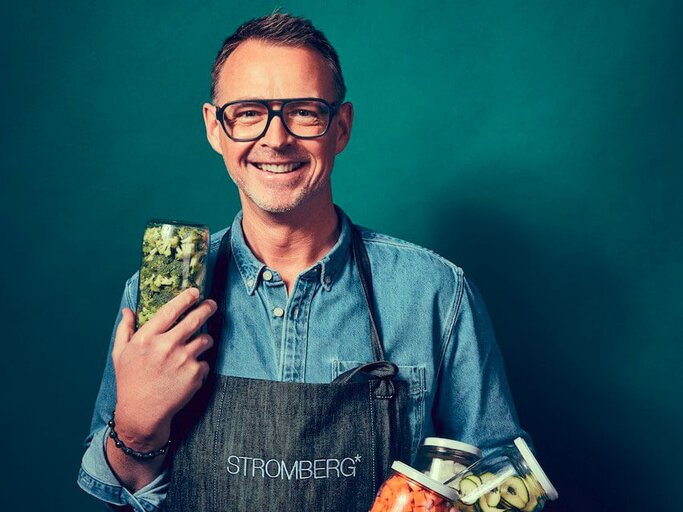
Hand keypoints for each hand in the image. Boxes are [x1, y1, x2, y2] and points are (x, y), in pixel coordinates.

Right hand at [111, 287, 216, 448]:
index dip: (186, 298)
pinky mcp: (195, 375)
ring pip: (205, 339)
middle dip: (207, 308)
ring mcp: (183, 360)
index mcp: (147, 338)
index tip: (195, 292)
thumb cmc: (130, 382)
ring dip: (205, 339)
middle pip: (195, 319)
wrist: (142, 414)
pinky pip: (206, 362)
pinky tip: (190, 371)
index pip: (171, 310)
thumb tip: (128, 309)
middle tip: (211, 304)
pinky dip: (201, 364)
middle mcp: (167, 346)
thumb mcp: (120, 354)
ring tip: (199, 344)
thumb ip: (124, 330)